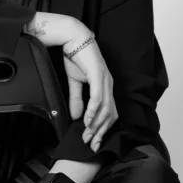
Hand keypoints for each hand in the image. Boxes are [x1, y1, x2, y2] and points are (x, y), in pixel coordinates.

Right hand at [62, 26, 117, 150]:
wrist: (73, 38)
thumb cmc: (75, 57)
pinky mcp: (98, 76)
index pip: (109, 113)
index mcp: (105, 87)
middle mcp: (109, 85)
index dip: (102, 129)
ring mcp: (105, 80)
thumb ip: (77, 99)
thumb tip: (77, 117)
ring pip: (105, 109)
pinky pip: (97, 98)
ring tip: (86, 134)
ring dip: (95, 124)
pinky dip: (92, 111)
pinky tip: (86, 121)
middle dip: (100, 132)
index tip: (92, 142)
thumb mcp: (74, 82)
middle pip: (110, 115)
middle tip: (90, 144)